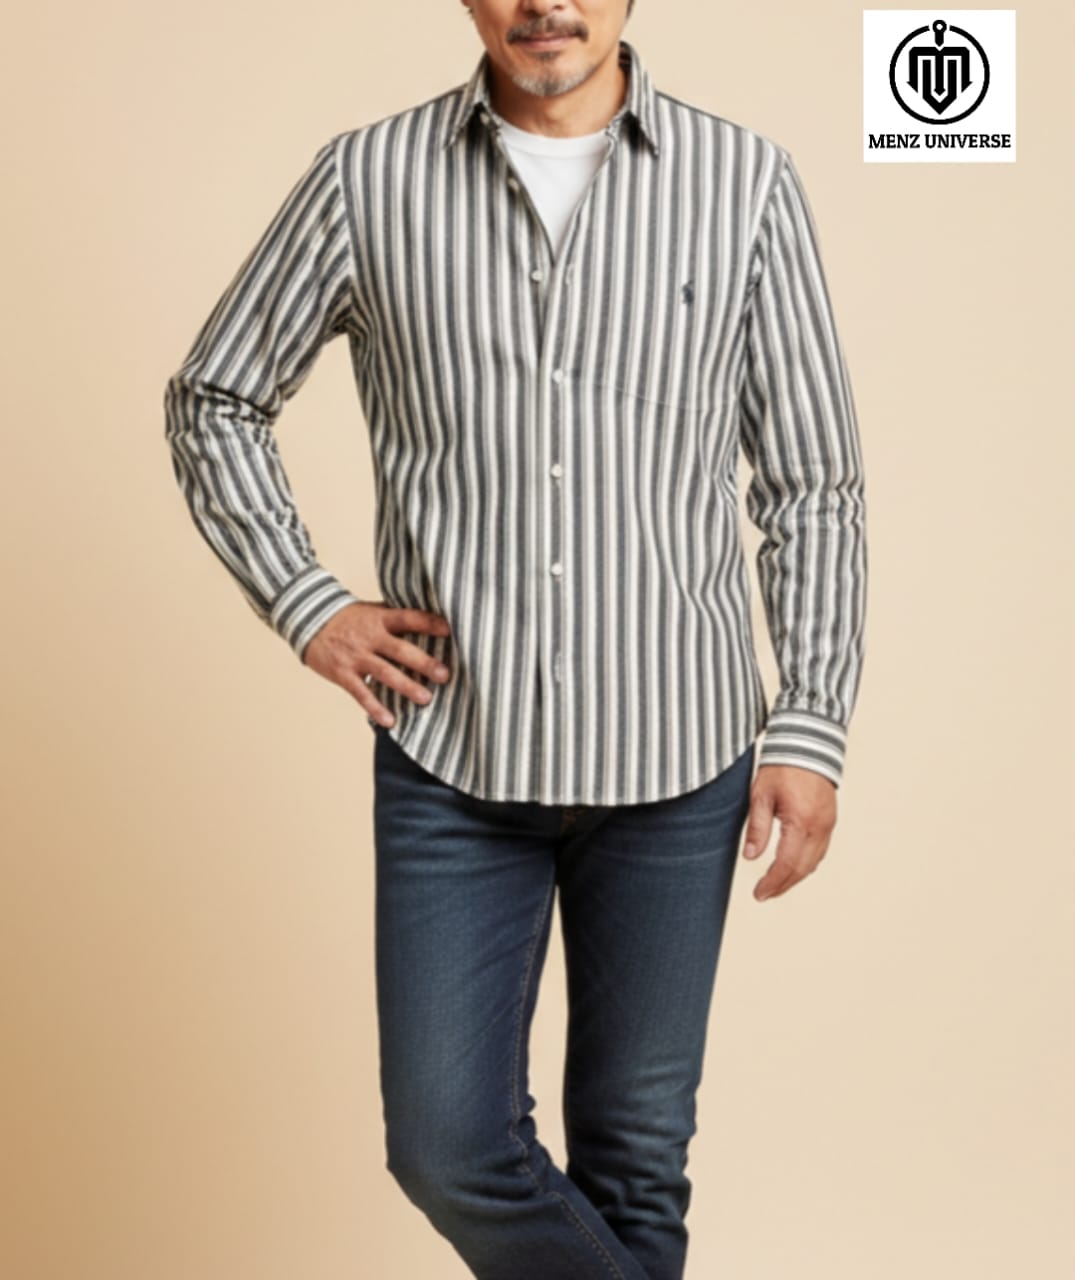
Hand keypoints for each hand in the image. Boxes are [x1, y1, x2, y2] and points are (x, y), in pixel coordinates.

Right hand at [301, 601, 452, 726]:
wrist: (308, 620)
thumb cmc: (349, 618)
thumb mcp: (372, 611)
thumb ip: (396, 618)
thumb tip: (434, 622)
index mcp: (380, 618)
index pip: (408, 618)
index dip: (428, 623)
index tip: (449, 630)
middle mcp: (369, 637)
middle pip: (400, 650)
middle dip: (423, 663)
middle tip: (444, 675)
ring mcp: (356, 656)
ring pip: (384, 673)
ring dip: (406, 686)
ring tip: (426, 698)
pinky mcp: (343, 673)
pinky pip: (361, 693)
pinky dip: (375, 708)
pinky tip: (390, 721)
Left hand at [741, 764, 836, 900]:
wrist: (807, 744)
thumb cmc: (782, 766)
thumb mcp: (761, 795)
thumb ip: (757, 827)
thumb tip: (750, 856)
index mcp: (801, 822)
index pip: (786, 863)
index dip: (772, 882)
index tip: (759, 893)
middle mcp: (819, 827)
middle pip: (802, 868)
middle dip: (783, 885)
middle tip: (764, 894)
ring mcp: (828, 824)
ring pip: (814, 862)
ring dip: (795, 877)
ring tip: (776, 885)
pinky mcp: (830, 819)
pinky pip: (820, 850)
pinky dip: (806, 863)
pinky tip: (793, 866)